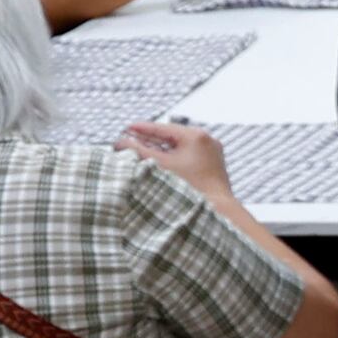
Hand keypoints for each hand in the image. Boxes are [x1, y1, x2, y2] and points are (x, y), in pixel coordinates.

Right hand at [118, 122, 234, 198]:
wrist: (217, 209)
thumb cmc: (190, 188)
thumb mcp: (160, 166)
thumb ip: (139, 152)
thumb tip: (121, 142)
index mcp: (196, 136)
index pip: (163, 128)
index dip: (142, 128)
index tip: (127, 128)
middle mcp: (207, 140)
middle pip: (171, 136)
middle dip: (150, 139)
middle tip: (131, 138)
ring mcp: (212, 152)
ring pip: (180, 146)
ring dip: (161, 148)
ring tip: (142, 149)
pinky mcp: (212, 164)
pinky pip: (189, 155)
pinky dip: (173, 157)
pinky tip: (160, 161)